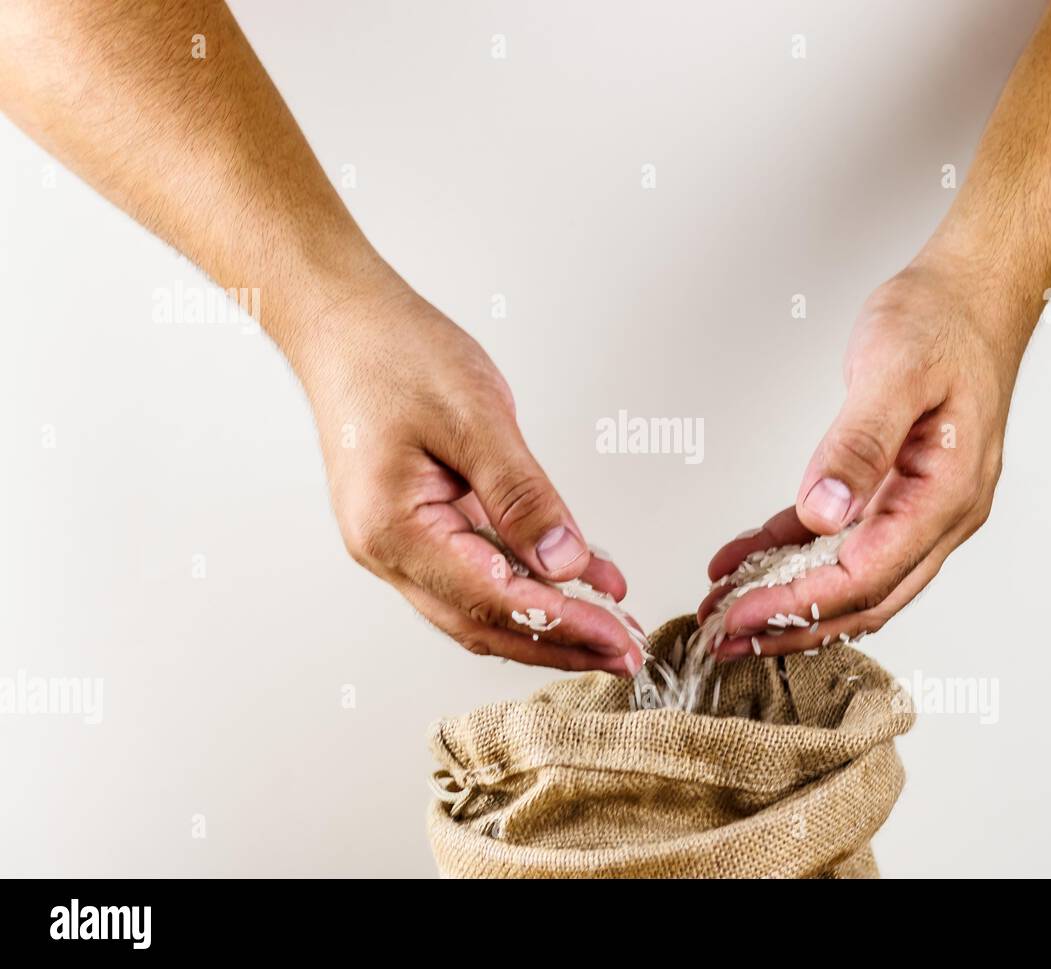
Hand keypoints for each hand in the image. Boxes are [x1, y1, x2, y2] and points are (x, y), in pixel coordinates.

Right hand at [294, 280, 643, 674]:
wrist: (345, 324)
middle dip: (560, 643)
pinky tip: (581, 580)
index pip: (492, 601)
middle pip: (485, 622)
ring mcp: (401, 544)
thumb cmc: (394, 354)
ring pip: (483, 606)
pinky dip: (531, 581)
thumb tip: (566, 562)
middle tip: (624, 654)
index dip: (562, 625)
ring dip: (548, 622)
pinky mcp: (419, 528)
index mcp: (394, 529)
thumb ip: (523, 495)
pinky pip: (480, 569)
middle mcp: (389, 551)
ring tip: (611, 628)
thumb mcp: (474, 417)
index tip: (617, 637)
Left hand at [699, 259, 1023, 657]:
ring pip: (849, 581)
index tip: (740, 615)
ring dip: (788, 602)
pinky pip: (839, 542)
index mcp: (947, 495)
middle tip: (723, 638)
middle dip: (789, 625)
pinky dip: (790, 555)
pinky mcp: (894, 495)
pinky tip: (743, 560)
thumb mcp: (893, 370)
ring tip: (725, 613)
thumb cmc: (943, 322)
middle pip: (861, 599)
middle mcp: (940, 516)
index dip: (799, 603)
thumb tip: (823, 513)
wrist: (973, 294)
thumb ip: (859, 444)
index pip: (867, 576)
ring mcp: (919, 509)